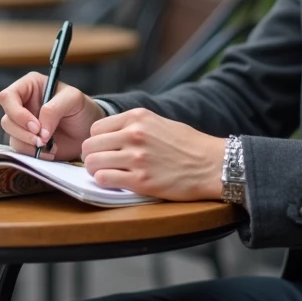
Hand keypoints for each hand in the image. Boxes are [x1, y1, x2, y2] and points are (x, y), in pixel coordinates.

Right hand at [0, 72, 104, 161]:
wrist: (88, 131)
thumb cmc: (82, 108)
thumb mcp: (73, 100)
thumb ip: (54, 109)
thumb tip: (39, 130)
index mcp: (29, 86)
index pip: (7, 97)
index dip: (17, 113)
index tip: (36, 126)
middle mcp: (22, 104)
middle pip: (7, 120)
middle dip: (23, 132)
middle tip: (43, 139)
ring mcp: (23, 124)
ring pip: (11, 136)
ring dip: (29, 144)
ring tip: (50, 145)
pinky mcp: (27, 141)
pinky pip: (20, 149)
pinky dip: (34, 153)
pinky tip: (50, 152)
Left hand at [81, 108, 225, 200]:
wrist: (212, 164)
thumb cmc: (188, 145)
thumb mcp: (159, 122)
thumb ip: (134, 126)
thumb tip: (110, 135)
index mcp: (138, 117)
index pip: (96, 128)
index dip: (97, 141)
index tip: (104, 149)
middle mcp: (134, 134)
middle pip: (89, 145)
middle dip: (91, 157)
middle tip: (100, 164)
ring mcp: (136, 158)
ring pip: (92, 163)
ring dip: (95, 171)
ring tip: (106, 174)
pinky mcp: (140, 180)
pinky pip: (104, 179)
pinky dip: (104, 182)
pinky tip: (115, 182)